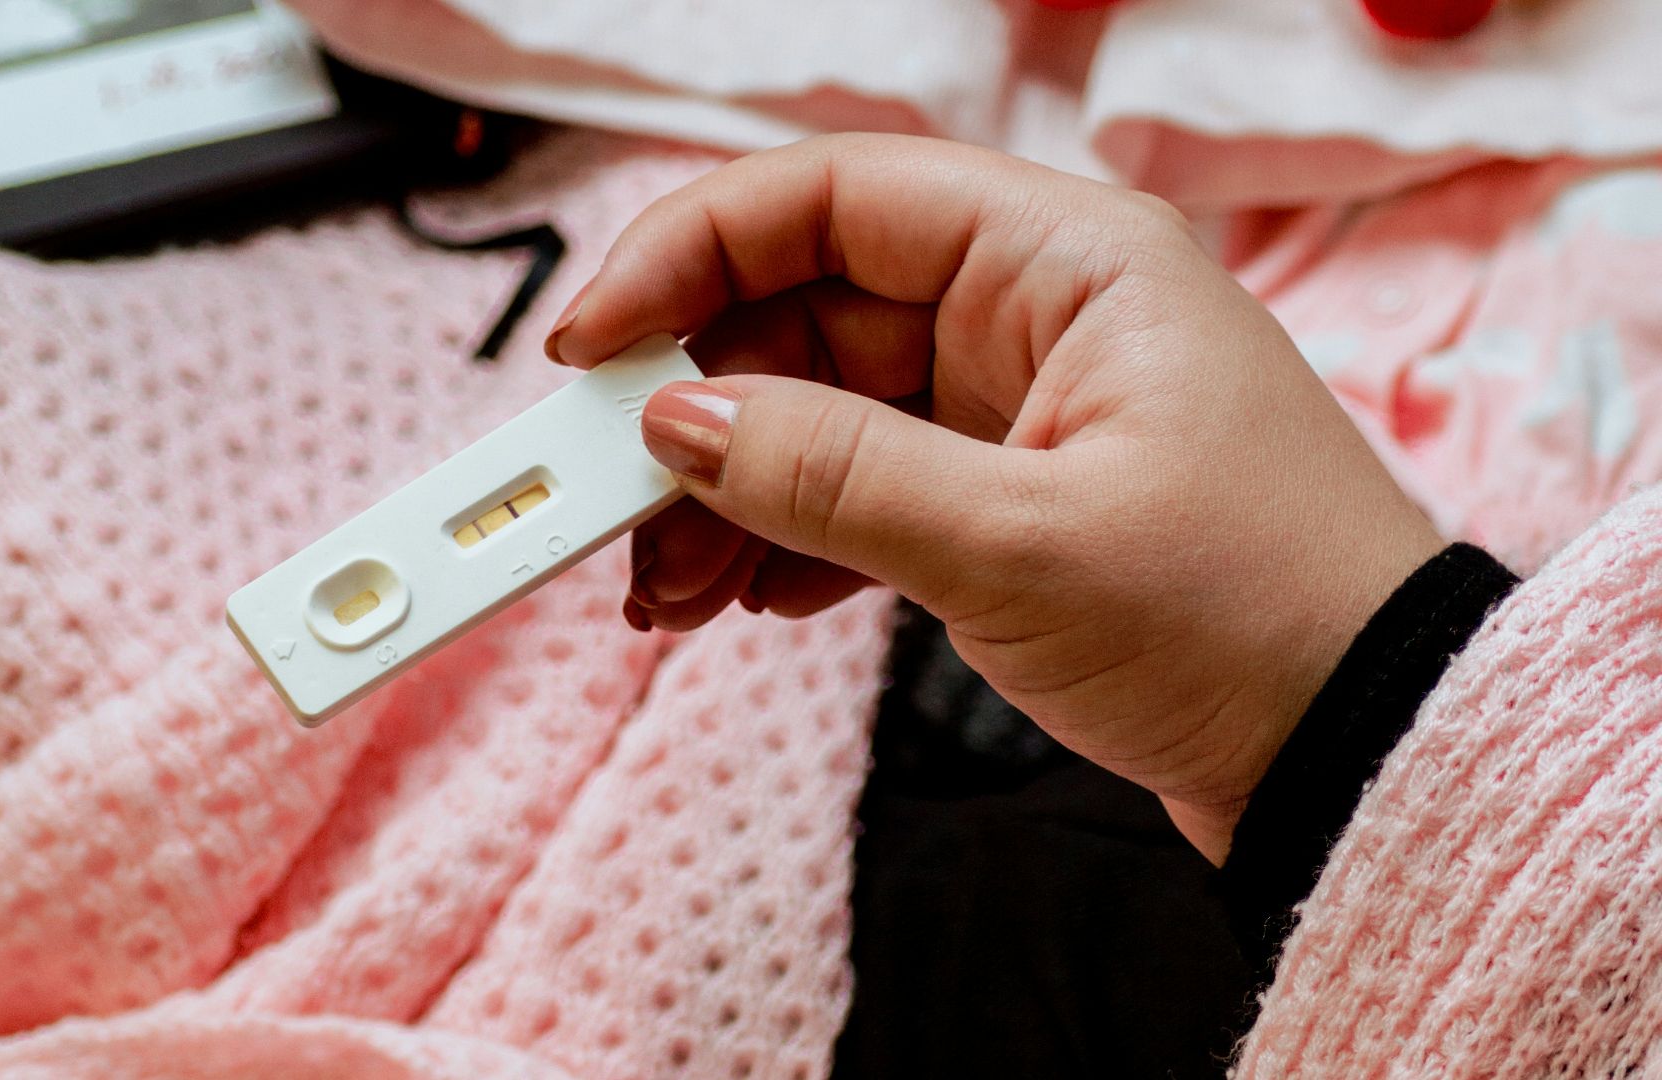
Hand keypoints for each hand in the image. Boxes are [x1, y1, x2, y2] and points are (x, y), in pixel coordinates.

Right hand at [546, 135, 1442, 861]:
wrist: (1364, 753)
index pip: (833, 198)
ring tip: (662, 592)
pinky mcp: (1013, 499)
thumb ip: (831, 474)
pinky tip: (741, 600)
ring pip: (822, 412)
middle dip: (695, 412)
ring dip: (728, 494)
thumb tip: (675, 420)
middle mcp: (1035, 313)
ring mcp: (1021, 409)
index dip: (688, 252)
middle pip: (806, 315)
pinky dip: (791, 541)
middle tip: (605, 508)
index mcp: (1063, 261)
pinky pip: (863, 489)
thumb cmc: (1252, 620)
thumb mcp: (1018, 545)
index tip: (589, 342)